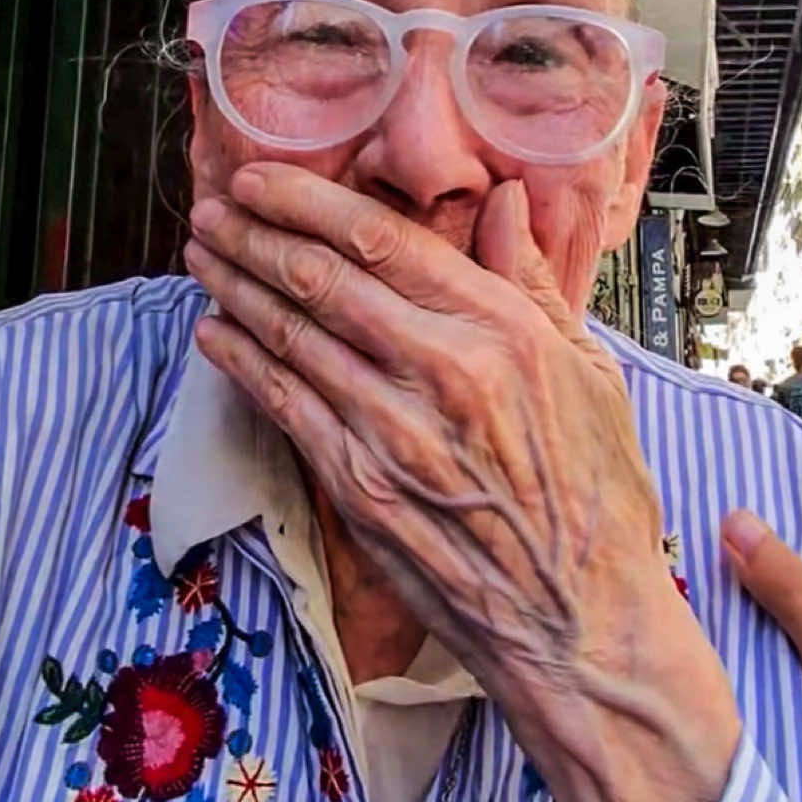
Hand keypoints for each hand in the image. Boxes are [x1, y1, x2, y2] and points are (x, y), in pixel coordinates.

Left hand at [186, 164, 740, 801]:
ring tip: (202, 255)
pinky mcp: (360, 492)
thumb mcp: (591, 373)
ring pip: (292, 337)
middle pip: (321, 279)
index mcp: (502, 331)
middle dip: (255, 234)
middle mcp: (442, 372)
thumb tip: (505, 200)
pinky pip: (285, 407)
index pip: (384, 241)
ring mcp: (393, 435)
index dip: (309, 201)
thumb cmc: (598, 499)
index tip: (262, 177)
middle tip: (214, 207)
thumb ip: (534, 282)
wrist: (583, 623)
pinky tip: (214, 334)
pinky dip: (242, 363)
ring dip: (235, 288)